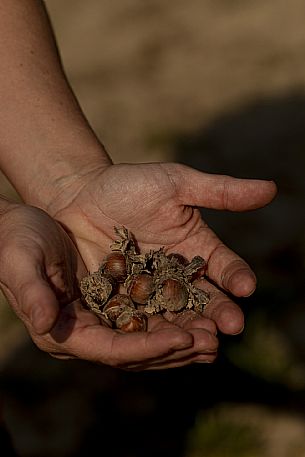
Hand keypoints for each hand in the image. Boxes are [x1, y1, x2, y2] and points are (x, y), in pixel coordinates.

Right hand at [0, 203, 217, 368]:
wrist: (31, 221)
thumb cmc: (18, 240)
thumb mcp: (20, 260)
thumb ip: (30, 292)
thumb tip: (45, 325)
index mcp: (66, 330)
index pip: (111, 349)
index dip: (146, 347)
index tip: (180, 339)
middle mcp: (91, 330)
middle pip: (139, 348)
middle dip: (176, 348)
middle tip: (213, 342)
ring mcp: (109, 315)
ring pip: (152, 332)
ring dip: (186, 334)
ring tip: (219, 332)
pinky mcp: (122, 296)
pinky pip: (155, 309)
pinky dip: (179, 312)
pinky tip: (205, 310)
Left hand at [48, 162, 276, 335]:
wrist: (80, 195)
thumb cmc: (129, 184)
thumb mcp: (175, 183)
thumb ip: (220, 191)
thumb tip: (272, 187)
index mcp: (196, 247)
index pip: (223, 265)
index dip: (236, 276)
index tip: (247, 287)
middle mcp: (177, 275)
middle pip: (202, 297)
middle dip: (217, 312)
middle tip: (231, 326)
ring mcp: (150, 292)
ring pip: (174, 314)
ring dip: (189, 329)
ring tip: (201, 342)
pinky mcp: (122, 303)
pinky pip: (137, 319)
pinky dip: (148, 331)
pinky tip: (157, 344)